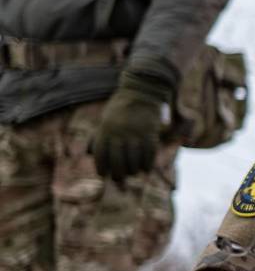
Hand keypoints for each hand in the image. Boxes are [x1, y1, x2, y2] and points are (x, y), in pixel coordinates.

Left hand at [92, 68, 170, 182]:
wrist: (141, 91)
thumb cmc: (120, 108)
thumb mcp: (105, 119)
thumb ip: (97, 136)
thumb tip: (88, 153)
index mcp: (105, 130)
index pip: (101, 156)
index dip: (102, 168)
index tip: (104, 174)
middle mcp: (119, 134)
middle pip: (118, 163)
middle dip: (118, 175)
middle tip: (119, 179)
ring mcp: (135, 134)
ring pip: (134, 162)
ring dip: (134, 171)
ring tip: (133, 172)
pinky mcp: (150, 134)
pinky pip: (149, 155)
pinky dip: (147, 164)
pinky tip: (145, 168)